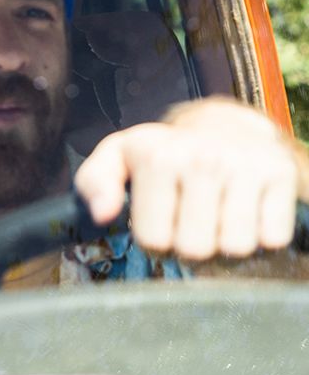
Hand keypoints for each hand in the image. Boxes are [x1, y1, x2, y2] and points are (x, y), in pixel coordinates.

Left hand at [74, 96, 306, 259]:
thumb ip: (94, 184)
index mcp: (155, 156)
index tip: (158, 222)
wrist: (224, 125)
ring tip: (215, 219)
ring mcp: (245, 165)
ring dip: (225, 245)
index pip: (154, 240)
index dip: (154, 241)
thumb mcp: (117, 160)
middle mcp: (201, 157)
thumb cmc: (162, 154)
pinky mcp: (281, 174)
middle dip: (189, 246)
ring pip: (235, 248)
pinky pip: (272, 238)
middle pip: (195, 249)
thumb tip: (103, 215)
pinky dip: (260, 236)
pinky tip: (245, 213)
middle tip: (189, 223)